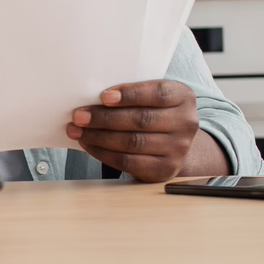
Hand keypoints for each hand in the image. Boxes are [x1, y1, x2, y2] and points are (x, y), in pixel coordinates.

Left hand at [68, 80, 201, 182]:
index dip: (130, 95)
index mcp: (184, 97)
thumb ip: (134, 93)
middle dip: (105, 118)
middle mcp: (186, 123)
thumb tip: (92, 95)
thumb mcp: (154, 96)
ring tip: (77, 130)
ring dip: (99, 136)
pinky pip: (129, 162)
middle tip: (79, 115)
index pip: (157, 93)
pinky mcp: (165, 169)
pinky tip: (89, 144)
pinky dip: (104, 153)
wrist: (175, 142)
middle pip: (141, 120)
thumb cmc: (155, 112)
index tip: (104, 96)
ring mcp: (178, 149)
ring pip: (132, 142)